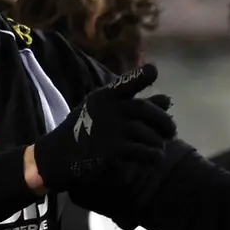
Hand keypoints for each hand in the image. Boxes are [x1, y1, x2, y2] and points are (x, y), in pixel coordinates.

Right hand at [32, 64, 175, 192]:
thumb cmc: (84, 130)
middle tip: (171, 131)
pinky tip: (153, 158)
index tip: (154, 71)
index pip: (125, 83)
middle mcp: (107, 110)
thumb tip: (167, 99)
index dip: (141, 76)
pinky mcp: (113, 152)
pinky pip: (144, 152)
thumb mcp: (104, 112)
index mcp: (104, 97)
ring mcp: (110, 131)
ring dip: (158, 143)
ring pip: (148, 134)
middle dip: (163, 121)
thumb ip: (135, 104)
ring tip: (158, 148)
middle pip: (144, 110)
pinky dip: (153, 156)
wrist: (58, 156)